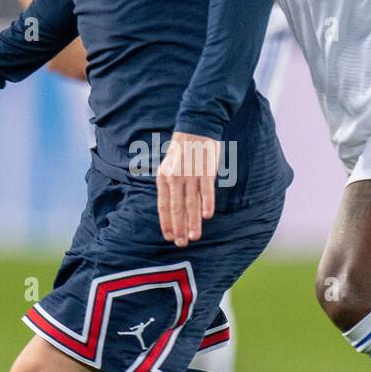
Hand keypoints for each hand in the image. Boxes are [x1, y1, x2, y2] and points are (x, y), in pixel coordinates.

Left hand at [157, 132, 219, 246]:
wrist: (196, 127)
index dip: (166, 222)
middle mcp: (175, 177)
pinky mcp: (206, 170)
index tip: (168, 237)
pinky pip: (206, 190)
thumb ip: (169, 185)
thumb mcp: (169, 166)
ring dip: (193, 222)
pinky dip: (207, 203)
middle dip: (179, 228)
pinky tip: (207, 216)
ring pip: (191, 203)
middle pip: (177, 207)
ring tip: (194, 237)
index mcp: (164, 177)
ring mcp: (191, 174)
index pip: (163, 205)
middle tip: (181, 244)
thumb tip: (171, 208)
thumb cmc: (183, 150)